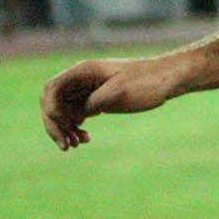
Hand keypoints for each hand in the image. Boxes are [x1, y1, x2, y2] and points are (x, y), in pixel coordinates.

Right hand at [41, 57, 174, 149]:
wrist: (167, 79)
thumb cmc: (147, 82)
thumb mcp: (120, 92)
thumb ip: (97, 100)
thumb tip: (79, 113)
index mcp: (84, 71)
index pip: (52, 88)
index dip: (51, 108)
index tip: (65, 125)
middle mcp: (82, 79)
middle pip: (53, 101)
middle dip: (55, 124)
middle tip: (66, 146)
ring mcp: (88, 90)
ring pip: (64, 111)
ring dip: (65, 129)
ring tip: (77, 145)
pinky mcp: (97, 100)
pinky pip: (77, 115)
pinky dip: (76, 127)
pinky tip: (86, 139)